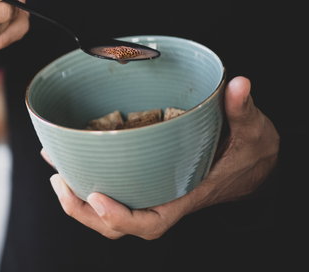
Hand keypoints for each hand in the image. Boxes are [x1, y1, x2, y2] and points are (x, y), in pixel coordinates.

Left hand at [46, 76, 279, 239]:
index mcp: (186, 196)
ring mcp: (151, 190)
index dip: (121, 218)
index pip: (151, 223)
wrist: (255, 162)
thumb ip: (243, 109)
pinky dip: (86, 175)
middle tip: (59, 179)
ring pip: (108, 211)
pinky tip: (66, 155)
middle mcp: (163, 198)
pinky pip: (112, 186)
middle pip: (117, 224)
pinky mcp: (144, 177)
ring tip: (54, 169)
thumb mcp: (253, 130)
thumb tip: (238, 84)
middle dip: (84, 210)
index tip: (98, 198)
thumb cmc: (252, 152)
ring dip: (77, 197)